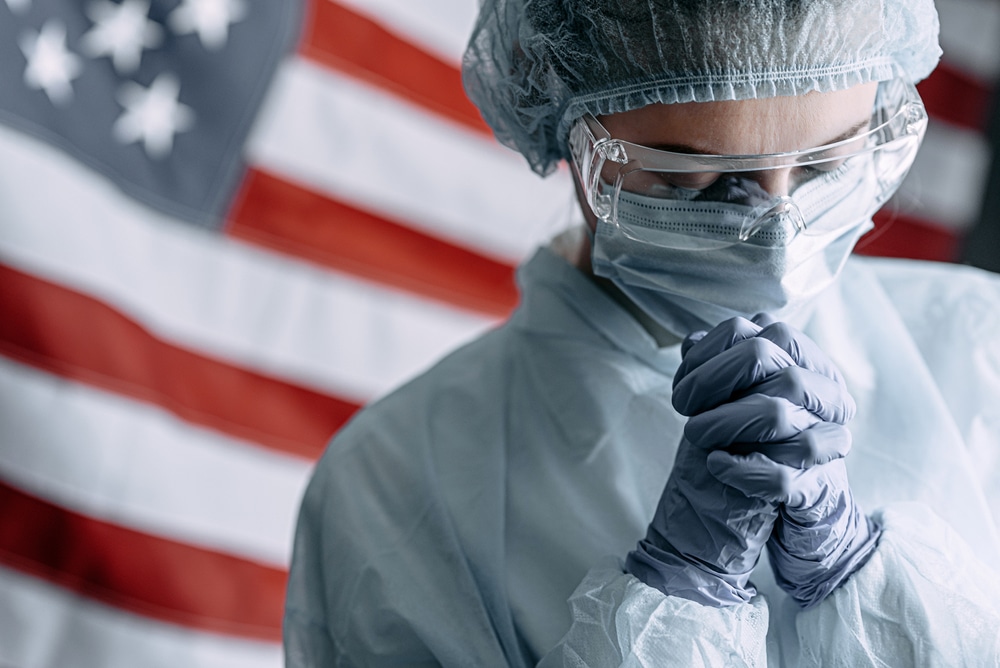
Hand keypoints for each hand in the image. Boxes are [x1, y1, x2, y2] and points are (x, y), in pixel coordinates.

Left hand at [626, 316, 850, 605]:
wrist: (792, 514)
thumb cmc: (759, 444)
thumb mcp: (738, 397)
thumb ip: (720, 366)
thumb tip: (692, 343)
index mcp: (811, 364)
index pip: (769, 330)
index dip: (715, 349)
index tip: (684, 378)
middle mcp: (828, 396)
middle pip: (770, 361)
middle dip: (712, 379)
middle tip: (682, 406)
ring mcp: (828, 442)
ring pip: (777, 413)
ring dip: (723, 422)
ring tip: (694, 434)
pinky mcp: (818, 489)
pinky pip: (783, 475)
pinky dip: (742, 469)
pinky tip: (716, 465)